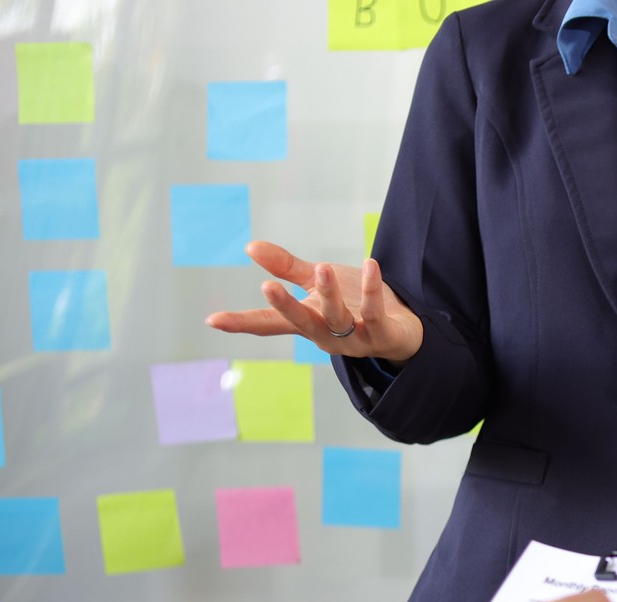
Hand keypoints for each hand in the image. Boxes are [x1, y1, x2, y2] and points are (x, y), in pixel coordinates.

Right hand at [205, 242, 424, 364]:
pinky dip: (372, 289)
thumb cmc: (355, 304)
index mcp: (307, 322)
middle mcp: (326, 334)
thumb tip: (250, 246)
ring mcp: (354, 339)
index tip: (212, 320)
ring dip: (329, 295)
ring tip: (322, 268)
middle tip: (267, 286)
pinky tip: (370, 264)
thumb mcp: (318, 284)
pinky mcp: (382, 335)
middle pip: (301, 323)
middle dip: (285, 307)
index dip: (241, 323)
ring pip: (337, 319)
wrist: (403, 328)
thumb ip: (287, 269)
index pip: (269, 324)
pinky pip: (375, 313)